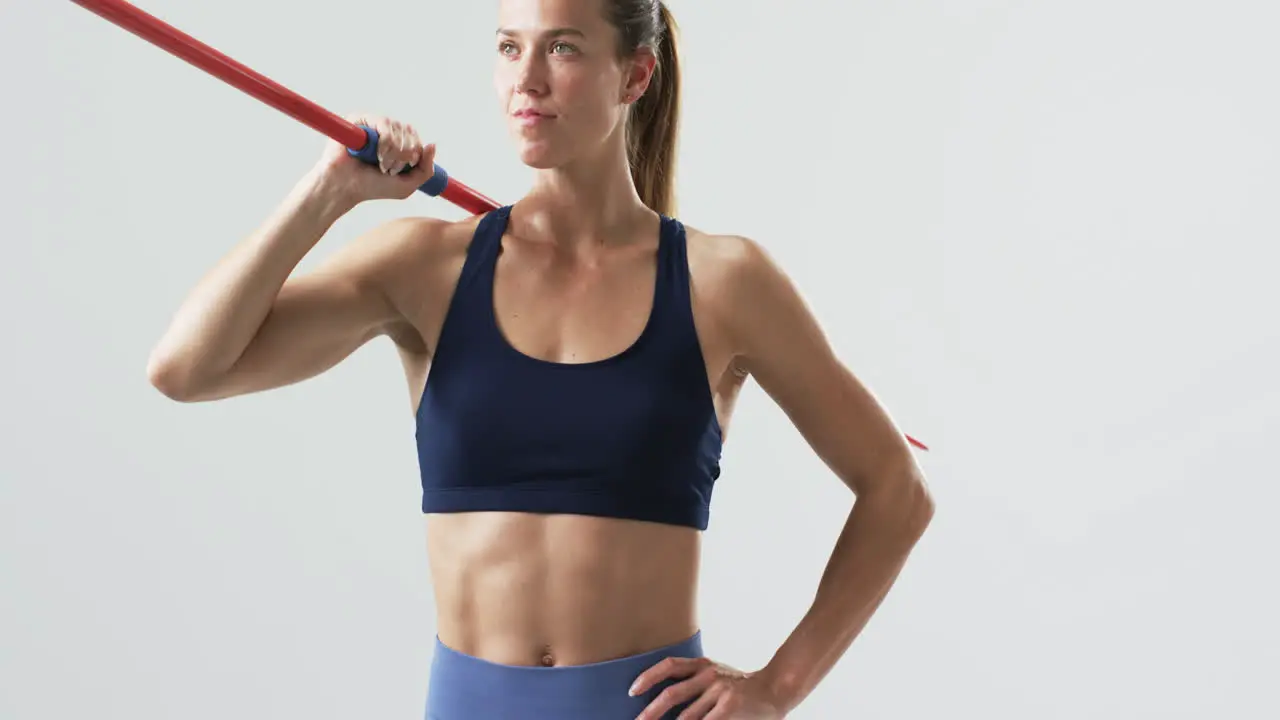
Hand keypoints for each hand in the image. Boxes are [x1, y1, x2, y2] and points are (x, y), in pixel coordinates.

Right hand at [311, 113, 436, 204]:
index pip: (418, 140)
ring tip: (382, 164)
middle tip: (390, 169)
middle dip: (406, 155)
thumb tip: (432, 144)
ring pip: (400, 128)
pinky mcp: (361, 119)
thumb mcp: (407, 185)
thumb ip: (426, 169)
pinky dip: (386, 142)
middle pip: (411, 132)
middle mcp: (387, 132)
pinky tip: (377, 155)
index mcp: (398, 144)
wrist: (346, 187)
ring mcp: (374, 124)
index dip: (415, 155)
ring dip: (395, 151)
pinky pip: (385, 123)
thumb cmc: (372, 187)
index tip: (401, 171)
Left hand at [630, 656, 787, 718]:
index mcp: (703, 665)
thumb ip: (693, 682)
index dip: (648, 677)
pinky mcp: (730, 706)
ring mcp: (720, 690)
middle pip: (672, 694)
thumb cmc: (740, 685)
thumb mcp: (715, 674)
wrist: (775, 688)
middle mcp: (709, 674)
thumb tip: (662, 696)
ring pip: (686, 717)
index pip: (669, 666)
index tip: (632, 691)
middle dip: (651, 712)